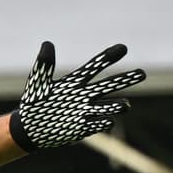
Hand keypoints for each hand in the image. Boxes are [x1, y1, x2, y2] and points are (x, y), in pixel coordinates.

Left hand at [9, 42, 145, 150]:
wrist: (30, 127)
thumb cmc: (35, 102)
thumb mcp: (38, 82)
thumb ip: (44, 64)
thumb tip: (47, 44)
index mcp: (75, 82)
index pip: (95, 66)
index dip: (108, 57)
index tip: (123, 47)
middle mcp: (85, 96)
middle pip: (109, 85)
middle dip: (125, 79)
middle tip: (142, 73)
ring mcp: (85, 112)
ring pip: (108, 107)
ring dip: (117, 106)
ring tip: (126, 105)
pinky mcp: (82, 128)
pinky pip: (96, 125)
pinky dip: (103, 122)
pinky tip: (109, 120)